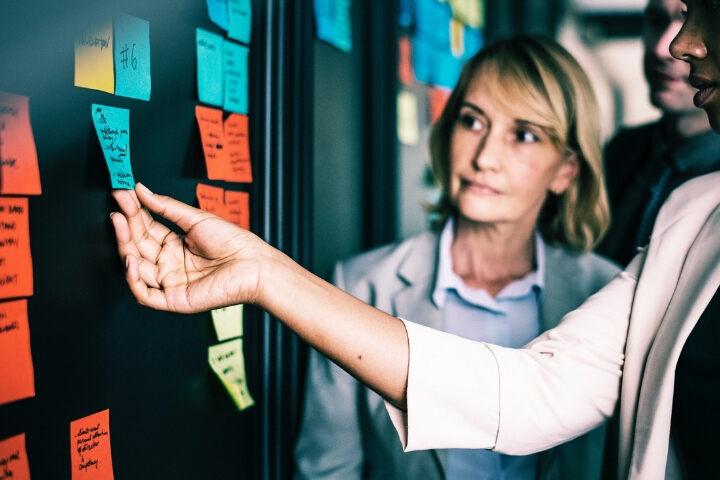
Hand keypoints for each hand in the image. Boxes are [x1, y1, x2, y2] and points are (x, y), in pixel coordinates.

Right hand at [111, 183, 266, 312]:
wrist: (254, 264)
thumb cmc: (233, 242)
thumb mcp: (196, 219)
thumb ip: (167, 208)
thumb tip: (141, 190)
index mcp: (175, 246)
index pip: (146, 229)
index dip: (133, 213)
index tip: (121, 193)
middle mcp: (169, 265)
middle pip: (138, 247)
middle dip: (125, 227)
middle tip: (116, 207)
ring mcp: (170, 283)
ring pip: (136, 269)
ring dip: (124, 247)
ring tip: (120, 223)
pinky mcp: (174, 300)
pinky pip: (145, 294)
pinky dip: (133, 279)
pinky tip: (130, 258)